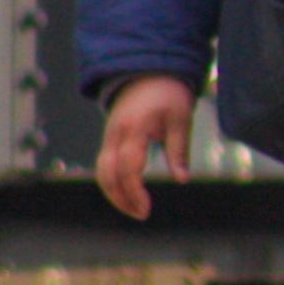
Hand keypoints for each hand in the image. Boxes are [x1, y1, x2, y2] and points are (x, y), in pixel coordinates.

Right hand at [94, 74, 197, 219]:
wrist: (148, 69)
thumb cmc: (169, 93)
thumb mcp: (181, 118)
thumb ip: (179, 150)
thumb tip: (182, 179)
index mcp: (134, 128)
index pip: (127, 168)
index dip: (134, 192)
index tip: (146, 208)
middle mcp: (115, 134)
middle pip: (107, 174)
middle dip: (121, 198)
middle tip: (142, 214)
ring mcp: (109, 136)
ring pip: (101, 172)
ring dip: (114, 194)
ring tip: (135, 209)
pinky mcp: (110, 138)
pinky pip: (104, 165)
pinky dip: (112, 182)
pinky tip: (128, 194)